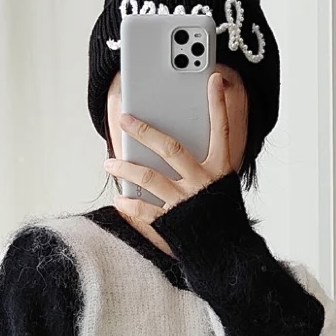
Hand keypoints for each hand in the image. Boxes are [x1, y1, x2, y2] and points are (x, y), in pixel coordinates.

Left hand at [104, 71, 233, 239]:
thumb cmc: (218, 216)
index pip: (221, 130)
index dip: (218, 104)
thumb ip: (204, 163)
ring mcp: (185, 202)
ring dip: (124, 168)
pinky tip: (119, 198)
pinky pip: (144, 211)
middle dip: (145, 130)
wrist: (227, 256)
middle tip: (124, 118)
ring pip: (149, 178)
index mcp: (220, 170)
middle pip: (171, 148)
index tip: (213, 79)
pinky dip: (129, 205)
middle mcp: (203, 183)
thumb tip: (178, 141)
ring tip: (108, 163)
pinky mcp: (172, 223)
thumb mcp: (221, 186)